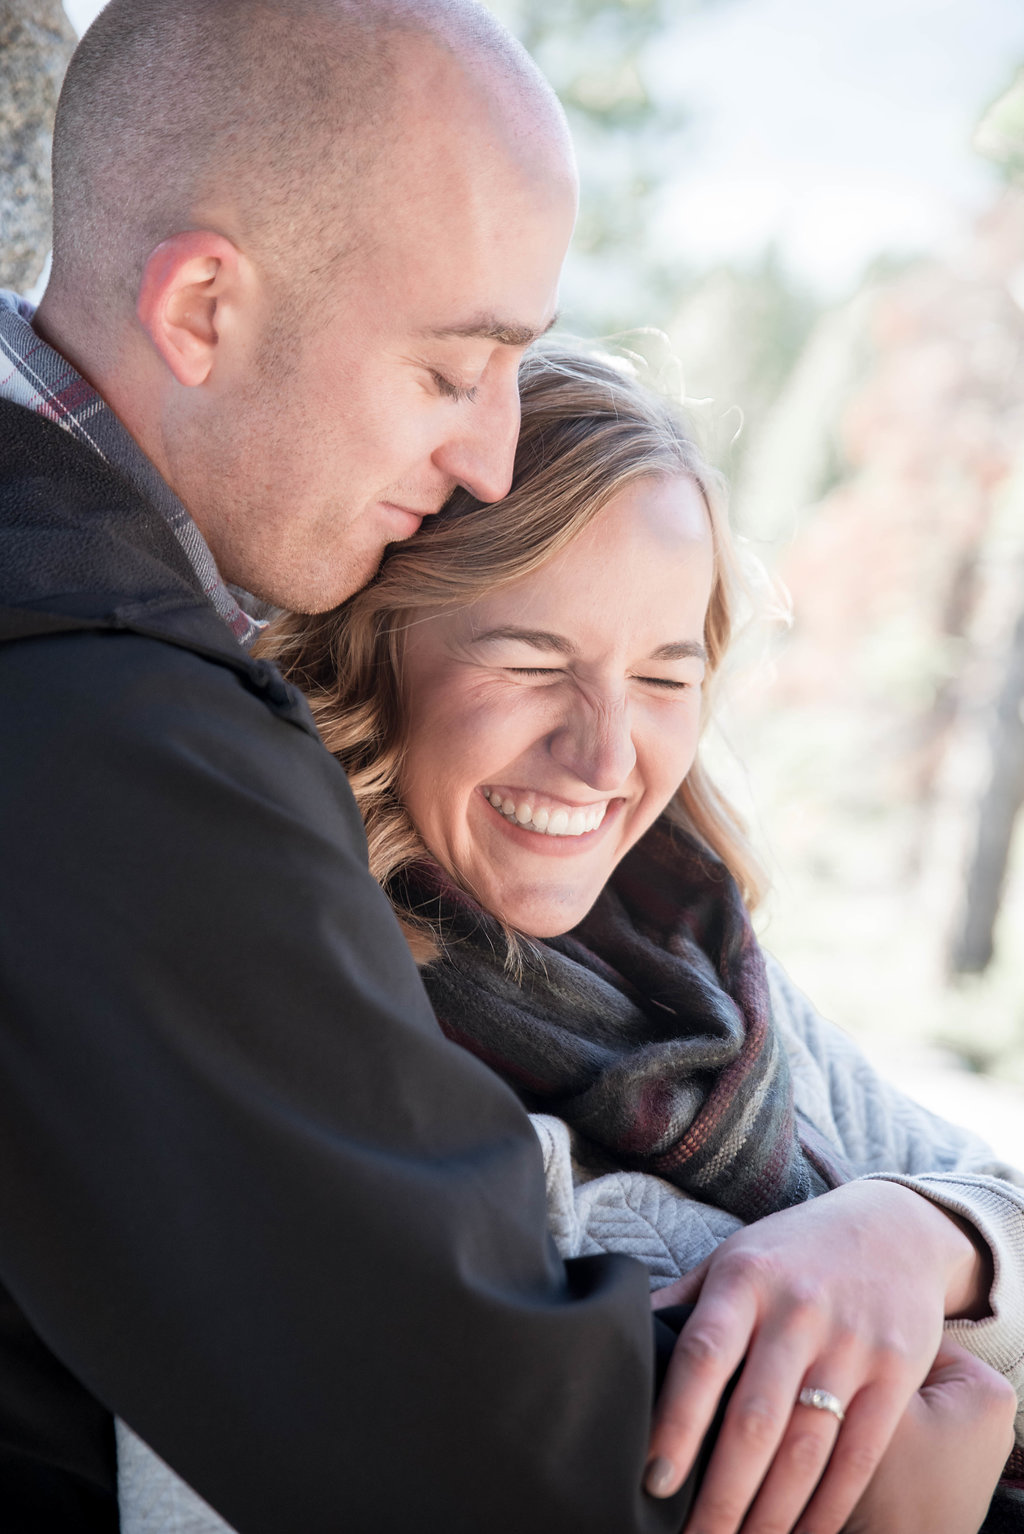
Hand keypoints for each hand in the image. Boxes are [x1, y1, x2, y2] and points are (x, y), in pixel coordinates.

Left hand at [645, 1179, 990, 1533]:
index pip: (703, 1355)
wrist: (895, 1226)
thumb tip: (618, 1340)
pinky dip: (829, 1507)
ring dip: (772, 1514)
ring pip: (807, 1447)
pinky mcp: (896, 1370)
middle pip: (755, 1418)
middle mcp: (797, 1311)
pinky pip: (860, 1454)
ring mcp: (850, 1343)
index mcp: (745, 1279)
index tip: (655, 1479)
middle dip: (722, 1494)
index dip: (677, 1420)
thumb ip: (683, 1302)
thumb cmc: (792, 1251)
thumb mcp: (733, 1258)